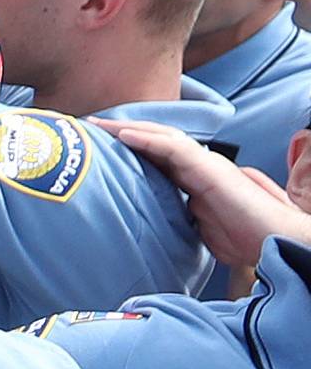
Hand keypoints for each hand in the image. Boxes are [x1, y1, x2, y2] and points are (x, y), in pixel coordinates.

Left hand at [103, 117, 310, 273]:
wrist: (275, 241)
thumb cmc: (245, 240)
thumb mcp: (202, 230)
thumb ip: (182, 221)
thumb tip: (158, 225)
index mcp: (195, 180)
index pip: (157, 158)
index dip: (130, 150)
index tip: (102, 150)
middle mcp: (200, 167)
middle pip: (156, 143)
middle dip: (123, 133)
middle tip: (93, 128)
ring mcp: (206, 166)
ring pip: (162, 139)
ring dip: (129, 130)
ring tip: (101, 126)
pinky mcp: (210, 171)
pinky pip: (174, 150)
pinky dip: (148, 141)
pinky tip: (125, 136)